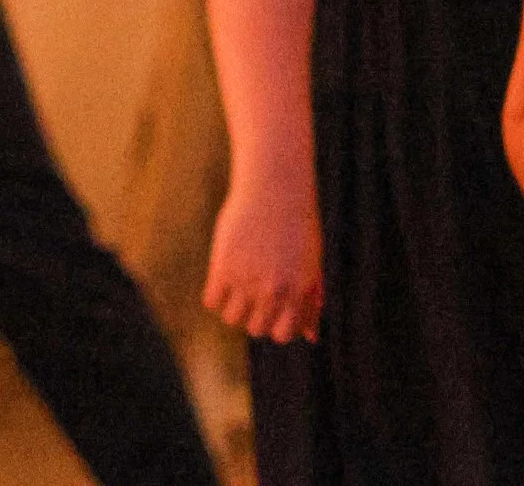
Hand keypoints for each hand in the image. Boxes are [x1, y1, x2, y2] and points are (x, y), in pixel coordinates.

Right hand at [205, 172, 323, 342]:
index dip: (275, 324)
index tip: (271, 308)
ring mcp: (247, 280)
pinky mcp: (223, 266)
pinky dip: (214, 294)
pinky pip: (211, 301)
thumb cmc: (296, 224)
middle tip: (253, 291)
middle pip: (255, 329)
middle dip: (254, 314)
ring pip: (231, 319)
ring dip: (233, 307)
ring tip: (237, 284)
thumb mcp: (311, 262)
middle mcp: (274, 290)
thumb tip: (312, 337)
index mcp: (300, 291)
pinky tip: (222, 276)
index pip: (283, 334)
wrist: (275, 186)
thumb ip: (310, 301)